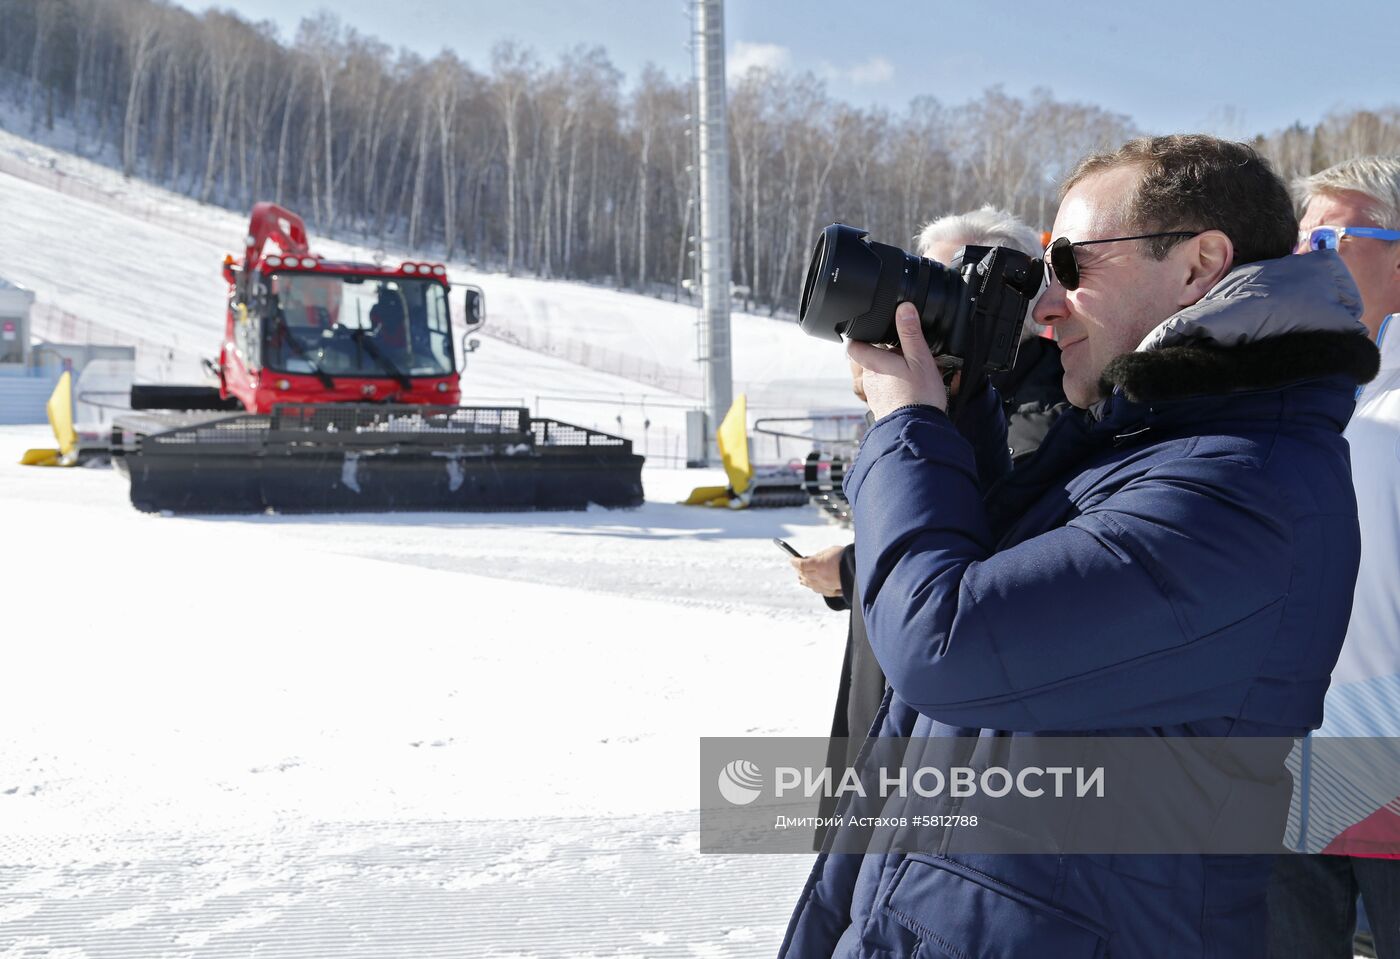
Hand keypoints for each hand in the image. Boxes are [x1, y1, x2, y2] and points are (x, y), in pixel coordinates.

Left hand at [790, 544, 846, 597]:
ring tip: (801, 577)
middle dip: (799, 571)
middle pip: (804, 575)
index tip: (791, 559)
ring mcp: (827, 585)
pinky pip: (821, 590)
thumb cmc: (846, 555)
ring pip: (811, 585)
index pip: (801, 565)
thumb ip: (818, 556)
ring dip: (805, 580)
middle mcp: (821, 577)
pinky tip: (813, 585)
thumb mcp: (830, 551)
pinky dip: (814, 587)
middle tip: (796, 567)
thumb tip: (808, 560)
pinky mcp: (834, 591)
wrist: (862, 566)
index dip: (794, 562)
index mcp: (820, 565)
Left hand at [846, 302, 948, 418]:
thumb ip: (911, 333)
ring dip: (888, 372)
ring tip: (909, 374)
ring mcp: (873, 395)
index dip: (858, 337)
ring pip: (876, 376)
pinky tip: (908, 391)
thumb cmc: (920, 396)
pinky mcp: (880, 408)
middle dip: (882, 355)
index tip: (869, 332)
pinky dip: (892, 388)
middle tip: (903, 355)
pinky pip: (882, 392)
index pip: (854, 346)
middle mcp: (869, 379)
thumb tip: (904, 308)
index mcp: (874, 363)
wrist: (919, 431)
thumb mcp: (920, 359)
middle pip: (868, 360)